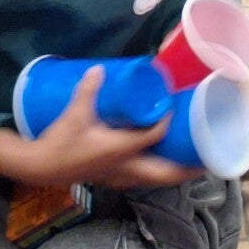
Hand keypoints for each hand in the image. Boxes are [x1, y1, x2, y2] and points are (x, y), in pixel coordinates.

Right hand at [0, 67, 192, 190]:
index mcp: (120, 150)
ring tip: (191, 165)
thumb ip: (88, 90)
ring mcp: (120, 176)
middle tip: (206, 159)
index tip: (174, 108)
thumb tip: (100, 68)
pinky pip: (143, 179)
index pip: (153, 136)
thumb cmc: (60, 142)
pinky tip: (161, 166)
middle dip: (186, 168)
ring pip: (155, 180)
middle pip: (165, 173)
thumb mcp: (74, 113)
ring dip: (174, 174)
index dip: (166, 122)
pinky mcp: (113, 178)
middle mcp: (125, 167)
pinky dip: (156, 174)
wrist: (41, 166)